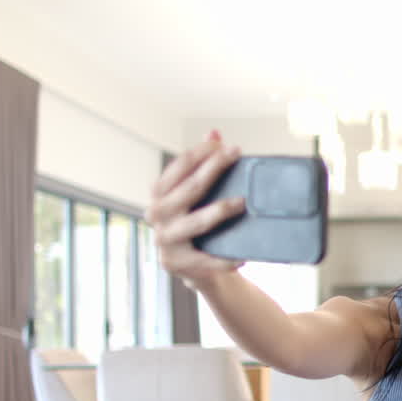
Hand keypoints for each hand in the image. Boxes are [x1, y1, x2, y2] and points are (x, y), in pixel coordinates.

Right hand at [145, 130, 245, 285]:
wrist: (195, 269)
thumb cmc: (198, 225)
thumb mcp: (196, 195)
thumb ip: (202, 165)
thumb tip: (214, 132)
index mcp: (160, 195)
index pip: (179, 167)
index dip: (201, 152)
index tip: (225, 145)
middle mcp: (157, 215)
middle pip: (190, 188)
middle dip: (214, 168)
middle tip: (236, 155)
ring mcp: (166, 241)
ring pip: (197, 221)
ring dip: (221, 209)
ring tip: (243, 202)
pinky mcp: (178, 264)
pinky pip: (208, 259)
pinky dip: (227, 257)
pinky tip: (244, 254)